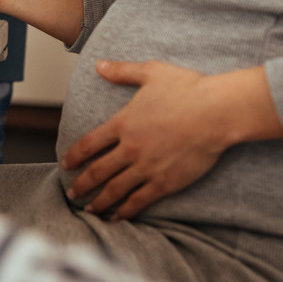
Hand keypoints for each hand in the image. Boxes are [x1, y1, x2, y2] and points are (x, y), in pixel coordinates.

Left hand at [61, 61, 243, 219]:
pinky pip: (139, 201)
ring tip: (89, 210)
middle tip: (71, 193)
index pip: (89, 144)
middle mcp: (130, 148)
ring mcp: (147, 167)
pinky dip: (126, 211)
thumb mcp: (151, 72)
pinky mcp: (165, 182)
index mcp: (123, 123)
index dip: (74, 156)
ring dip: (99, 202)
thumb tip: (99, 64)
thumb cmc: (188, 89)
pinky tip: (118, 216)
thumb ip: (122, 71)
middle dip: (81, 184)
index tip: (66, 164)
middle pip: (97, 171)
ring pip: (115, 190)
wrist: (217, 112)